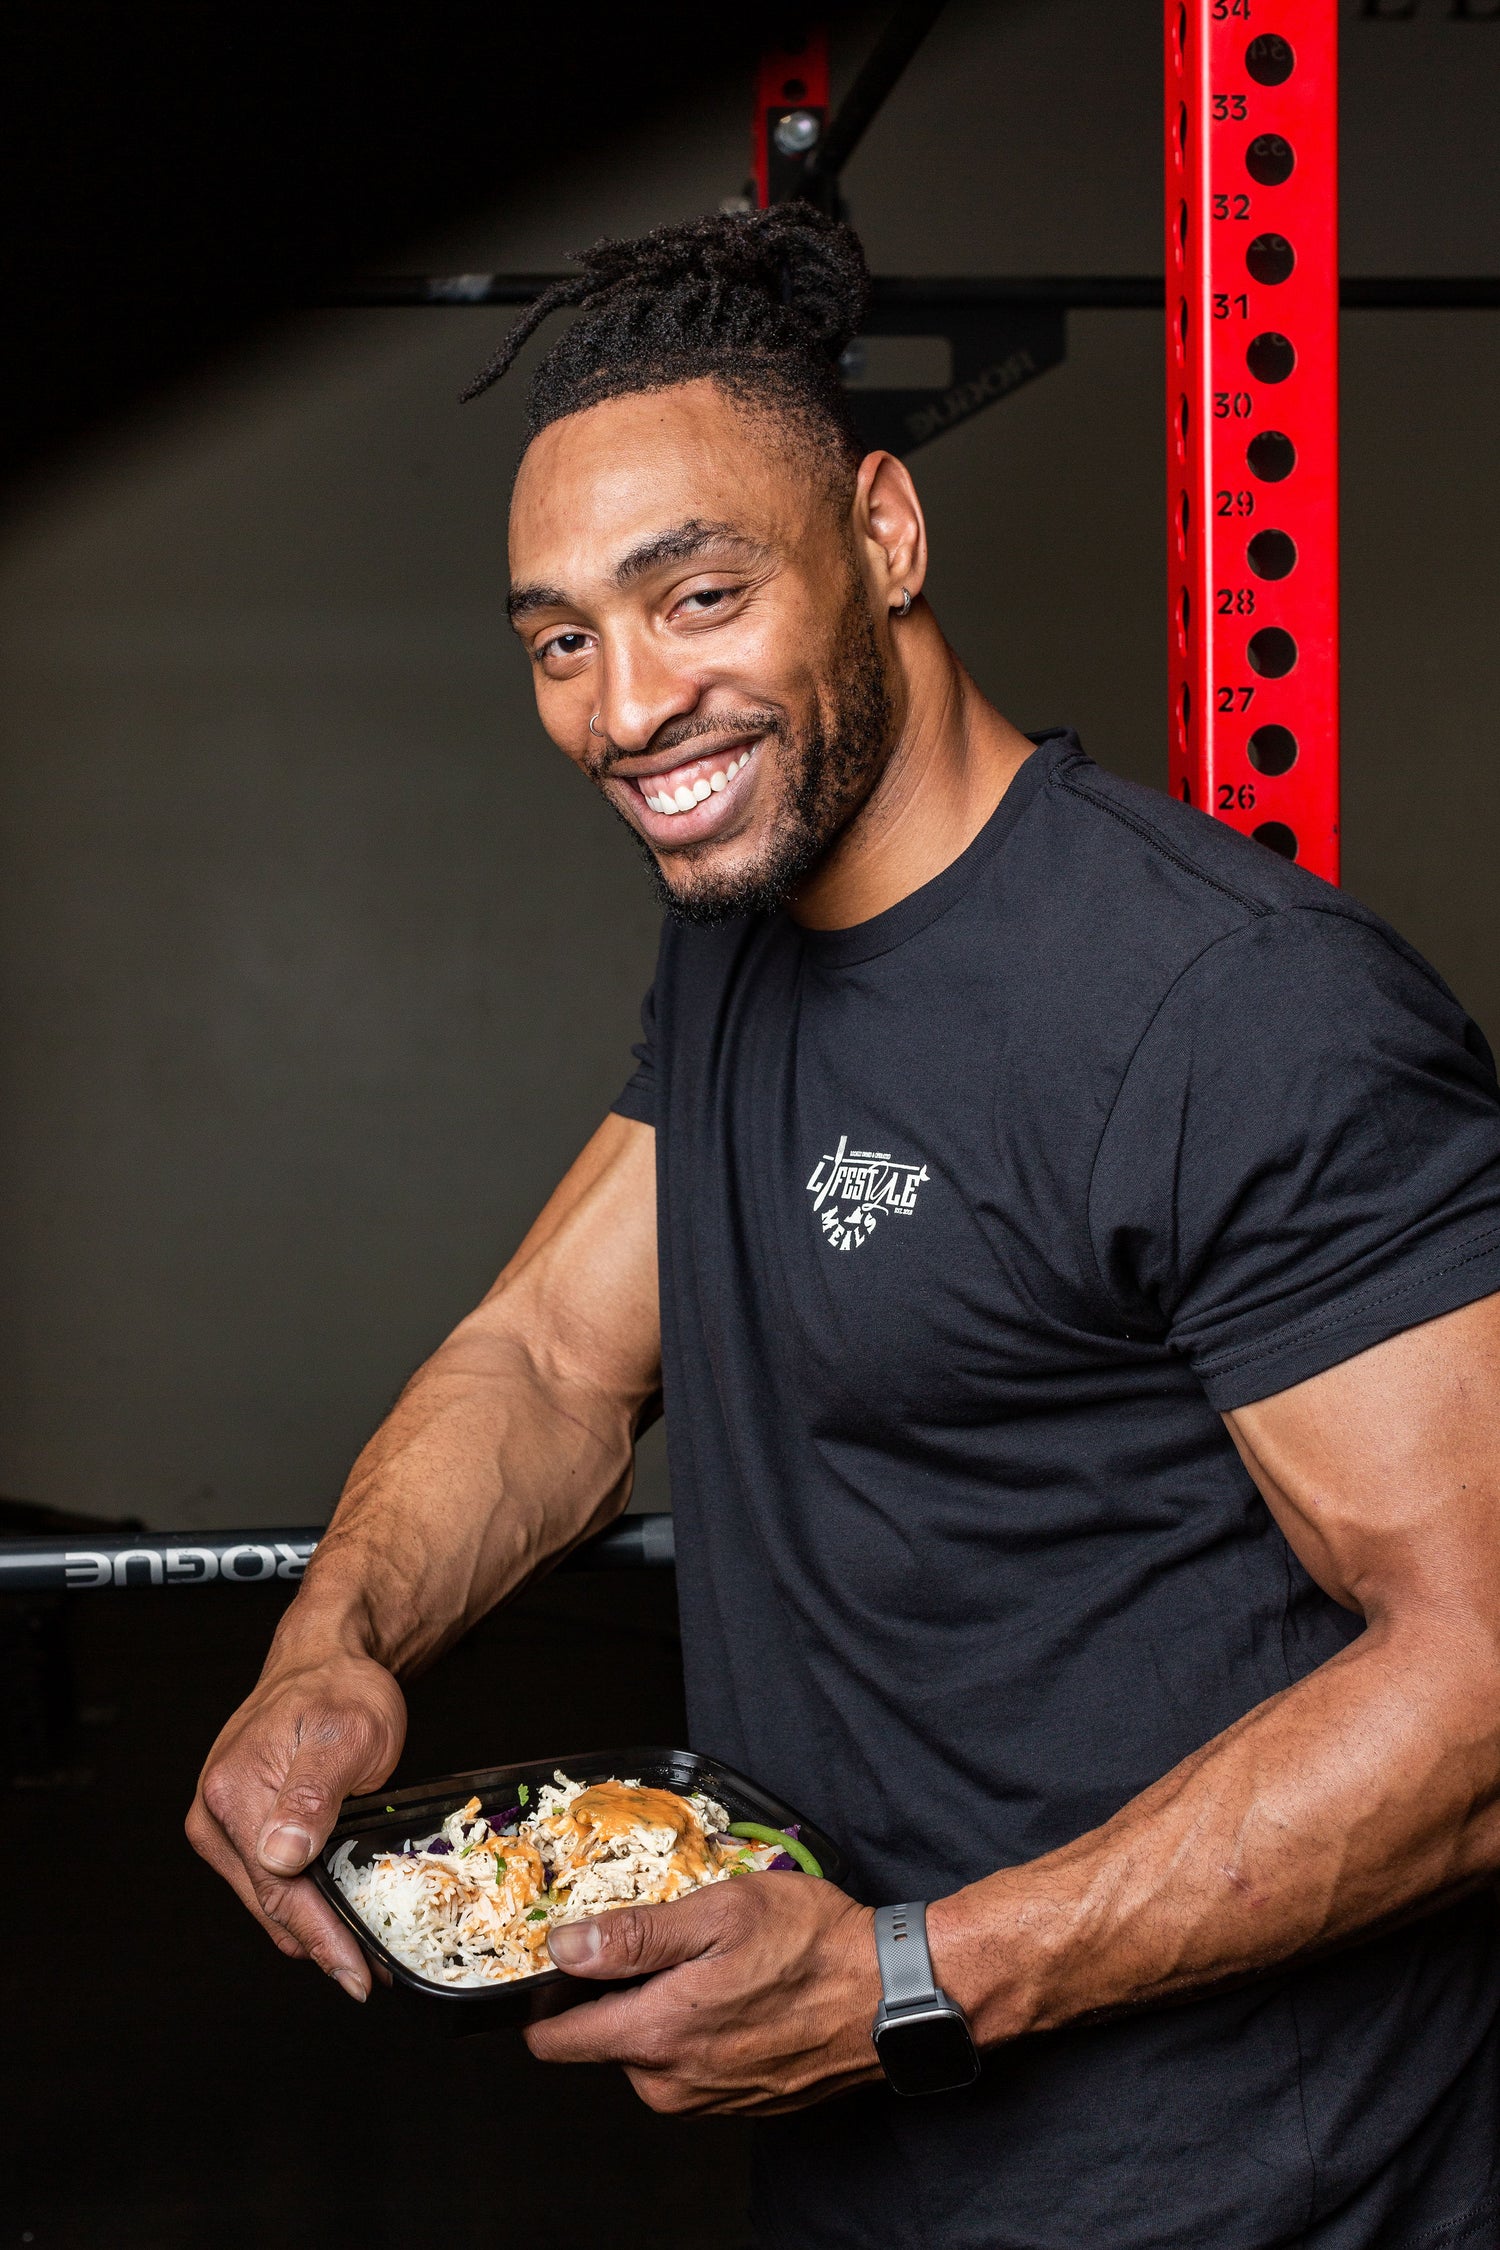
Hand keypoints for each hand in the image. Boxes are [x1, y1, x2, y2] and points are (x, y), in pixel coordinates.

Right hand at [186, 1642, 405, 2000]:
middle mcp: (214, 1816)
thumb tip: (281, 1856)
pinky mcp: (237, 1829)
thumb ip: (314, 1794)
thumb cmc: (340, 1689)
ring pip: (270, 1900)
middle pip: (270, 1905)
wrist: (326, 1660)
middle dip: (321, 1943)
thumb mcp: (347, 1735)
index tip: (355, 1975)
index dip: (322, 1938)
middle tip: (371, 1973)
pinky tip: (338, 1916)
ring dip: (314, 1928)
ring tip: (362, 1952)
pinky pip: (271, 1882)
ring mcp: (221, 1825)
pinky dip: (306, 1903)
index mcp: (234, 1794)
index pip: (279, 1890)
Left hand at [524, 1873, 882, 2113]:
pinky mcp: (737, 2103)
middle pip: (604, 2040)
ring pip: (650, 2051)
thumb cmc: (813, 1947)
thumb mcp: (718, 1913)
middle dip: (620, 1993)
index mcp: (658, 2035)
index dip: (548, 1996)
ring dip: (665, 2009)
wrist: (890, 1997)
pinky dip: (700, 2029)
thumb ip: (633, 1936)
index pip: (556, 2041)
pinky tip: (737, 1991)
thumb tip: (564, 1949)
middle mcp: (673, 2083)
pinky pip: (690, 2066)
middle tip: (669, 1943)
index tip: (564, 1960)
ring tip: (713, 1963)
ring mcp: (707, 2100)